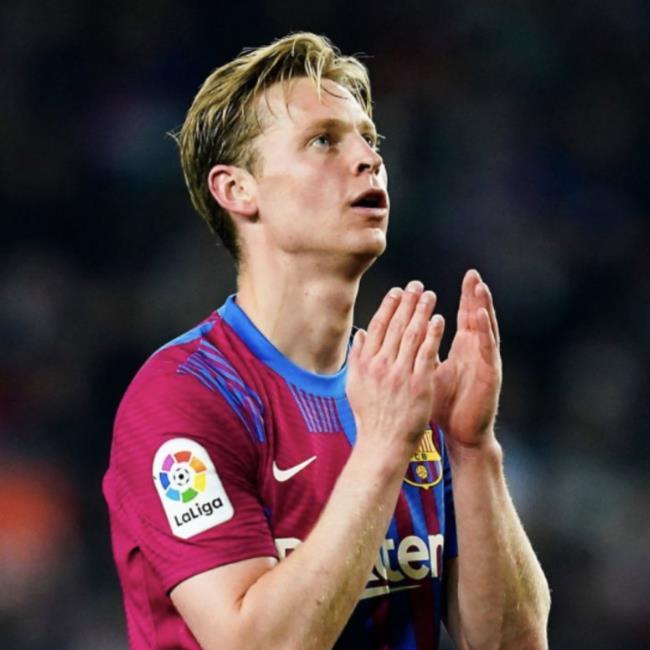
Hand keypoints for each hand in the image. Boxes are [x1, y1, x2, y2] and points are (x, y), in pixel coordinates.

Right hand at [346, 281, 444, 458]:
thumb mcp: (354, 385)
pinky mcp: (419, 383)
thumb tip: (360, 334)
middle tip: (417, 286)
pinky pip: (427, 353)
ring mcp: (400, 374)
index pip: (377, 326)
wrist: (384, 442)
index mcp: (365, 363)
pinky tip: (439, 319)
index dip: (388, 306)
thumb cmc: (370, 416)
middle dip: (407, 302)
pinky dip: (433, 334)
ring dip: (421, 312)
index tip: (398, 291)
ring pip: (412, 334)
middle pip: (395, 325)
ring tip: (430, 296)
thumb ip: (357, 358)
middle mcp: (381, 365)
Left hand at [432, 270, 501, 448]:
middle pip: (476, 317)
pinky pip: (489, 348)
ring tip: (480, 287)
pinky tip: (482, 316)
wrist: (460, 434)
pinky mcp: (491, 373)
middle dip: (474, 295)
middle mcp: (477, 352)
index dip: (461, 298)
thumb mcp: (426, 372)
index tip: (464, 277)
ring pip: (486, 329)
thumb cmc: (443, 405)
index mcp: (463, 350)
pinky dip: (486, 331)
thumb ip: (417, 352)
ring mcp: (486, 361)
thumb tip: (396, 339)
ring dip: (484, 307)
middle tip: (472, 274)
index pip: (462, 317)